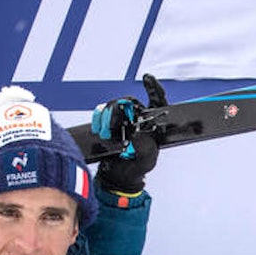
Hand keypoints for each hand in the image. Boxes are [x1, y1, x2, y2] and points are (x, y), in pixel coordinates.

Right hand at [92, 75, 166, 194]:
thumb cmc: (136, 168)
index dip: (154, 89)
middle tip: (112, 126)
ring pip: (114, 106)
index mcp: (152, 126)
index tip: (147, 78)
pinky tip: (98, 130)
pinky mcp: (108, 123)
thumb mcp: (146, 161)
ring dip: (107, 117)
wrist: (117, 176)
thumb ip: (145, 148)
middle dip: (119, 110)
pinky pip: (101, 113)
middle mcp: (138, 119)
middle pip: (129, 102)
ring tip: (105, 134)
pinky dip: (98, 119)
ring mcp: (122, 120)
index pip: (157, 102)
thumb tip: (137, 136)